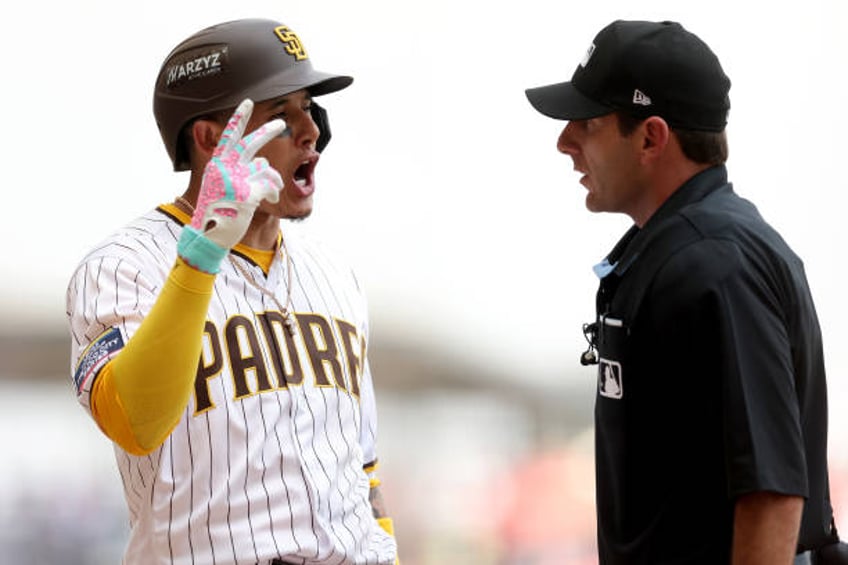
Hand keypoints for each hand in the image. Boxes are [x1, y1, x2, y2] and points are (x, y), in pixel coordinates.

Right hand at [178, 99, 285, 272]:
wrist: (208, 235)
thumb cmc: (218, 212)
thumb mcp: (225, 186)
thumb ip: (241, 171)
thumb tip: (263, 162)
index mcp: (216, 164)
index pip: (228, 136)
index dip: (238, 119)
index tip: (247, 102)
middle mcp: (225, 167)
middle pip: (250, 143)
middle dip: (267, 131)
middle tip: (280, 122)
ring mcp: (236, 179)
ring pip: (266, 168)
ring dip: (272, 181)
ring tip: (266, 194)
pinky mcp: (247, 192)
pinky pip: (271, 185)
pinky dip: (273, 193)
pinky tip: (268, 202)